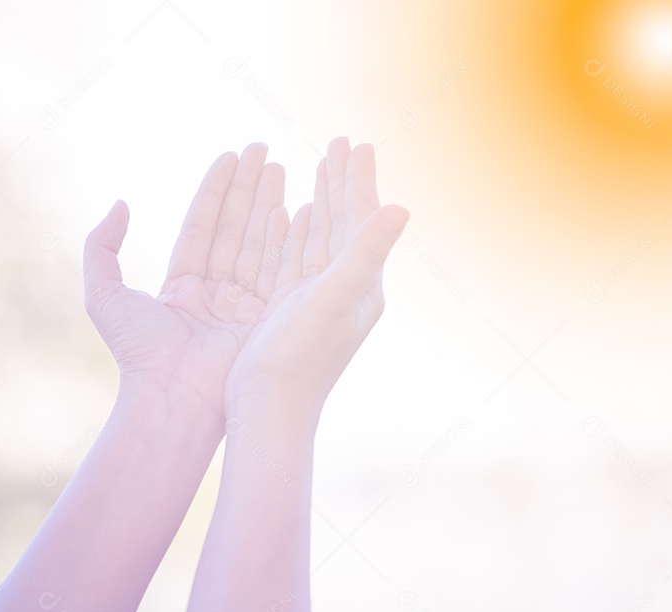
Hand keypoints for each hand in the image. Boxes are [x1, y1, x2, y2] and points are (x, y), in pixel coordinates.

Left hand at [82, 143, 289, 423]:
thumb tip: (120, 205)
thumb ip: (102, 247)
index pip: (202, 226)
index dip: (216, 190)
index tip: (232, 155)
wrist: (172, 399)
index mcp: (182, 287)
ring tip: (283, 165)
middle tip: (265, 149)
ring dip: (271, 202)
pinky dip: (287, 237)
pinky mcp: (266, 319)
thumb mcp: (104, 295)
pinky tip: (296, 206)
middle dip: (250, 188)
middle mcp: (216, 293)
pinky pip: (278, 269)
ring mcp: (244, 306)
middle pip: (236, 228)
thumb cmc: (136, 352)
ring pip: (259, 243)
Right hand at [224, 137, 408, 425]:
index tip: (355, 143)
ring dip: (321, 202)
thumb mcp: (335, 300)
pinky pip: (296, 257)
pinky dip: (296, 230)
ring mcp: (317, 299)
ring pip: (321, 237)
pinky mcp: (291, 309)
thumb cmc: (300, 359)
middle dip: (341, 183)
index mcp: (362, 283)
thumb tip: (402, 208)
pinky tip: (291, 215)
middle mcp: (344, 289)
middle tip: (338, 143)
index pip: (362, 220)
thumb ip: (366, 252)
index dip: (358, 181)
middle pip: (344, 223)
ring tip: (319, 168)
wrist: (269, 408)